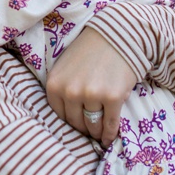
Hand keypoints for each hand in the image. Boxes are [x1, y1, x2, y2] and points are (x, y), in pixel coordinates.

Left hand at [46, 26, 136, 147]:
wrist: (120, 35)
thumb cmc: (92, 50)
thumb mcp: (66, 66)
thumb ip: (63, 89)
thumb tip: (70, 117)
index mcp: (54, 84)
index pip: (59, 114)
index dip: (70, 122)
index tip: (78, 125)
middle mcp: (70, 92)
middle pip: (75, 122)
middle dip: (83, 129)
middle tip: (90, 131)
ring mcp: (92, 95)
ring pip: (92, 125)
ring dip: (96, 133)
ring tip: (100, 135)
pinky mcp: (112, 97)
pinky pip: (110, 123)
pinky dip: (110, 134)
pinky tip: (109, 138)